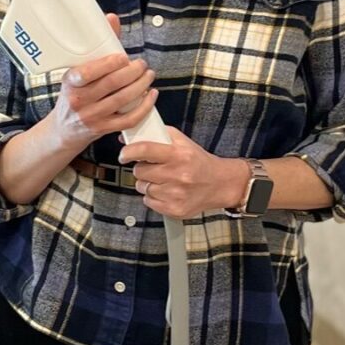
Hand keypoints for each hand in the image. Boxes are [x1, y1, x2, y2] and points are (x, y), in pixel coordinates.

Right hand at [49, 14, 158, 155]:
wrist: (63, 130)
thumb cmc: (73, 95)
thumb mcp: (76, 73)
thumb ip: (96, 48)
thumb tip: (112, 18)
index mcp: (70, 82)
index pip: (88, 72)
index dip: (109, 64)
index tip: (123, 57)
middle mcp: (79, 100)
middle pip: (111, 84)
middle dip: (132, 72)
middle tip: (142, 64)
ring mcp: (92, 117)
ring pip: (123, 100)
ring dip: (141, 85)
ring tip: (149, 75)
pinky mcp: (103, 129)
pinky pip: (128, 119)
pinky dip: (144, 107)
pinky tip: (151, 95)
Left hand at [119, 127, 249, 218]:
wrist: (220, 184)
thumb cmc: (198, 162)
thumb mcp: (182, 142)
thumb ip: (157, 135)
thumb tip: (127, 139)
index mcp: (179, 155)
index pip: (144, 150)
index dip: (128, 152)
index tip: (124, 154)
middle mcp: (177, 175)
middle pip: (140, 171)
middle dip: (143, 169)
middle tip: (154, 168)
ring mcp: (175, 194)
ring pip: (142, 187)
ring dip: (148, 184)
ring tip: (163, 180)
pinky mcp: (174, 209)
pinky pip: (148, 202)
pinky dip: (153, 197)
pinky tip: (166, 191)